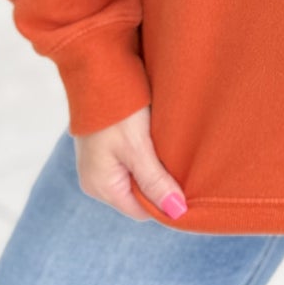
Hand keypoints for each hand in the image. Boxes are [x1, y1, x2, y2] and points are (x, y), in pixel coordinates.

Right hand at [74, 104, 187, 221]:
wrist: (96, 72)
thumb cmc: (116, 110)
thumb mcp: (138, 147)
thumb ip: (156, 182)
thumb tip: (177, 212)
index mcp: (100, 186)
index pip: (141, 211)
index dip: (165, 203)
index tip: (188, 188)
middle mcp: (95, 181)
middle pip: (138, 197)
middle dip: (160, 185)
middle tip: (182, 167)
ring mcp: (97, 165)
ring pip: (135, 179)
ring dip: (153, 169)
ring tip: (168, 153)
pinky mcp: (103, 150)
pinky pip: (129, 164)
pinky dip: (145, 157)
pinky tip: (156, 144)